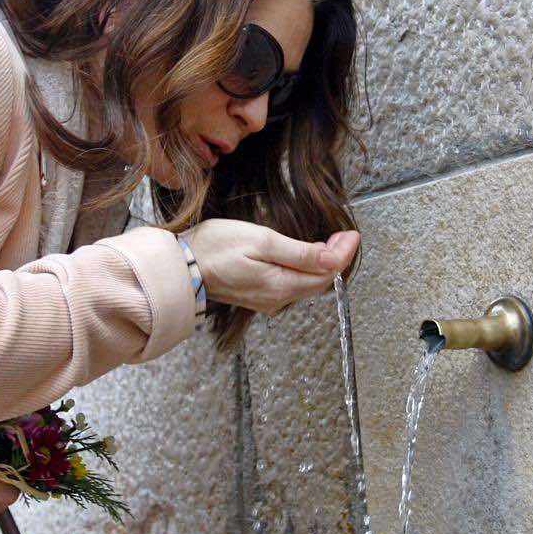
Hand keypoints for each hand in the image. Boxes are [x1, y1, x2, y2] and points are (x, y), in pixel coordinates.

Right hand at [183, 220, 359, 316]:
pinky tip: (303, 255)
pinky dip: (304, 270)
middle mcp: (277, 298)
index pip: (327, 273)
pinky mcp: (257, 295)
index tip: (352, 234)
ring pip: (305, 284)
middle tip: (344, 235)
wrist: (180, 266)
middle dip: (336, 259)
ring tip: (329, 242)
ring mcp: (266, 299)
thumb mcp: (262, 241)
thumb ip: (300, 253)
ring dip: (321, 265)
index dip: (343, 254)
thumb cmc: (215, 248)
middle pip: (319, 281)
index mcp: (282, 285)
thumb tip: (334, 258)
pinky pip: (290, 285)